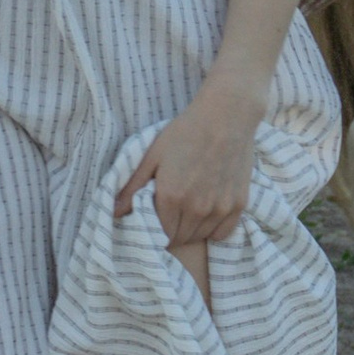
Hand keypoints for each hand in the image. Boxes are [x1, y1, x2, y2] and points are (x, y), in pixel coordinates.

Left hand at [115, 78, 264, 250]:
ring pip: (200, 237)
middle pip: (180, 238)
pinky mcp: (239, 205)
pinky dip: (213, 229)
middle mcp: (196, 208)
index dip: (156, 230)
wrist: (226, 115)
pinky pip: (222, 233)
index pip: (161, 234)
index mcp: (171, 197)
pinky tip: (208, 214)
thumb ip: (132, 187)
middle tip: (171, 215)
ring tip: (188, 211)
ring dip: (191, 230)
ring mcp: (220, 208)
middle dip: (172, 231)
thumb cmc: (185, 132)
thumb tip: (114, 212)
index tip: (156, 221)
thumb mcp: (153, 155)